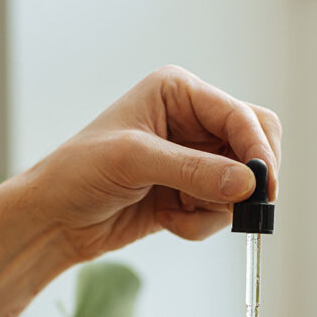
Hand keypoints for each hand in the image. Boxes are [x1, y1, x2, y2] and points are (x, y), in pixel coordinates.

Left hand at [23, 65, 281, 261]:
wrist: (53, 219)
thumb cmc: (78, 173)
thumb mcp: (134, 161)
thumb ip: (193, 170)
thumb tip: (247, 182)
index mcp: (178, 93)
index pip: (240, 116)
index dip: (257, 151)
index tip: (263, 188)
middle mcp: (192, 121)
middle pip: (253, 145)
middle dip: (247, 180)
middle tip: (241, 208)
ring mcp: (193, 159)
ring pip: (240, 185)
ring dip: (216, 208)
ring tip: (178, 215)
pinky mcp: (190, 192)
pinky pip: (220, 211)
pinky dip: (200, 224)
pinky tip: (167, 219)